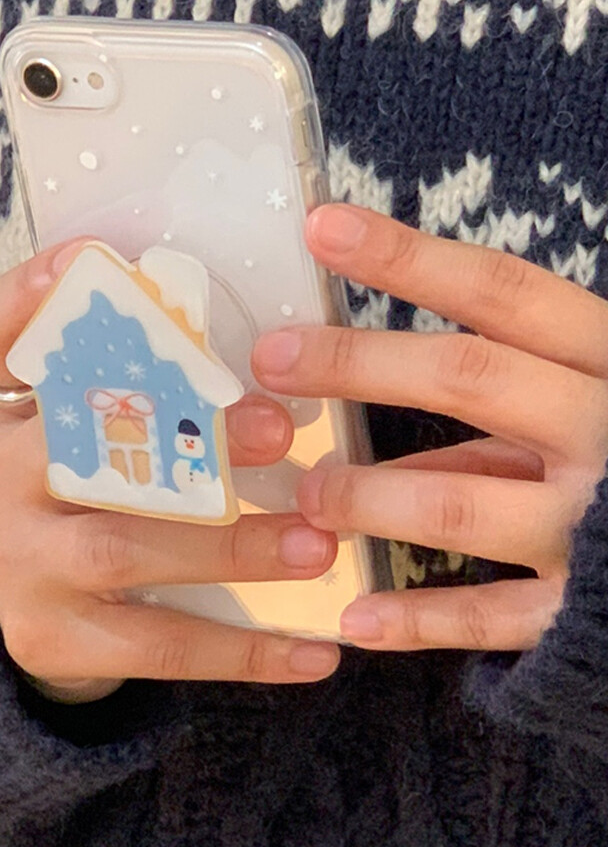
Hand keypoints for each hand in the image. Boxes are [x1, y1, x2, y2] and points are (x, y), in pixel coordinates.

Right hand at [0, 239, 340, 702]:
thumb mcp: (85, 430)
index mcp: (14, 408)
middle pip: (77, 444)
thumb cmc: (84, 496)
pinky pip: (154, 644)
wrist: (28, 608)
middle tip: (277, 429)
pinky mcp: (51, 636)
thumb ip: (141, 388)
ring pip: (122, 548)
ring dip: (228, 546)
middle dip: (178, 434)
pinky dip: (240, 649)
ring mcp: (20, 561)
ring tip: (318, 544)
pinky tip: (314, 652)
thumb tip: (269, 337)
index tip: (90, 256)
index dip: (30, 293)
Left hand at [252, 203, 607, 651]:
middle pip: (467, 378)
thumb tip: (378, 427)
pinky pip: (494, 617)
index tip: (322, 226)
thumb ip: (503, 407)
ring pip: (459, 504)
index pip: (502, 292)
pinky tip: (354, 619)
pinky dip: (419, 620)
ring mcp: (600, 526)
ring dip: (368, 498)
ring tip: (307, 495)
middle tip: (271, 358)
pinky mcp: (590, 611)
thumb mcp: (592, 398)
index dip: (408, 258)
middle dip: (359, 364)